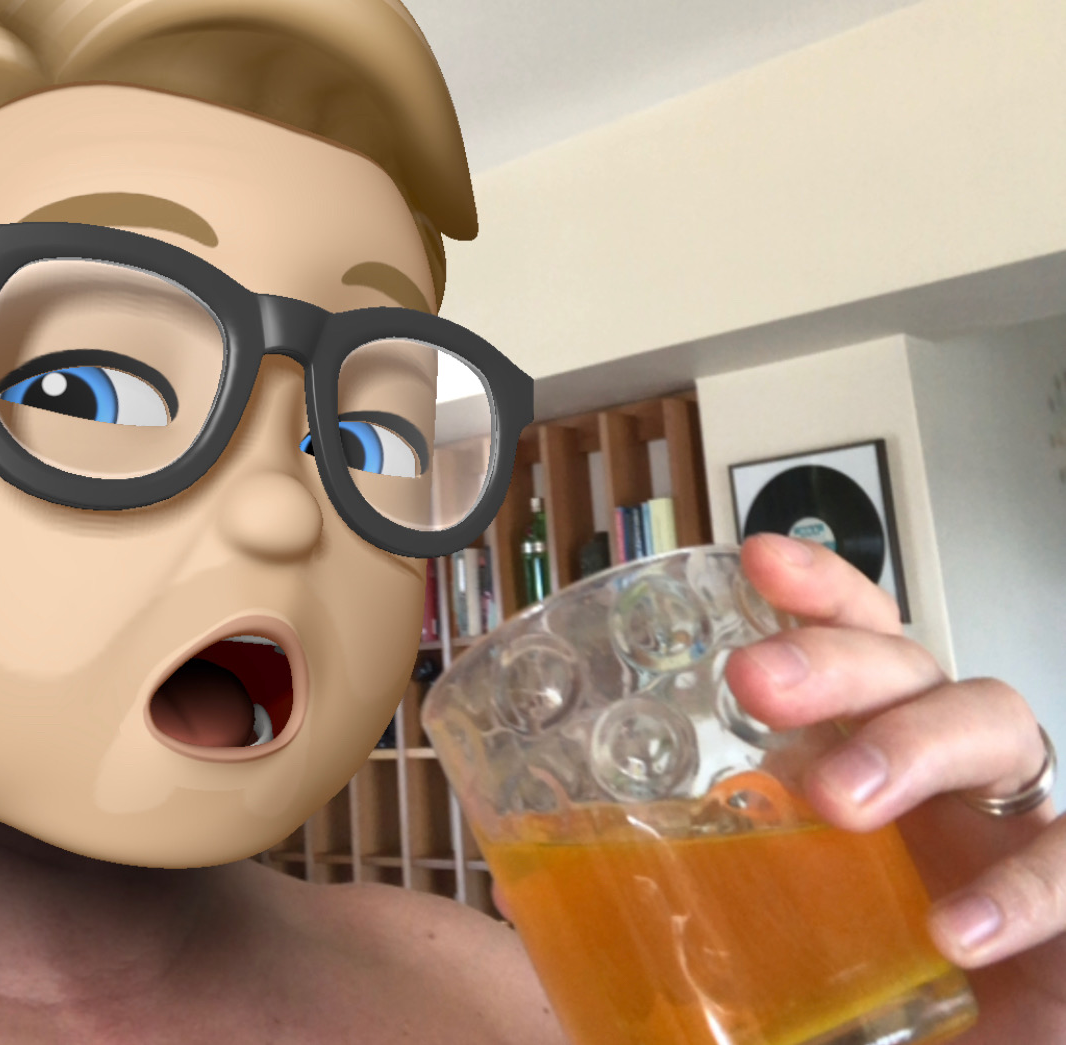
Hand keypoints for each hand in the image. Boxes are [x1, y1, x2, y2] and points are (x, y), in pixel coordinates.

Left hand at [726, 534, 1065, 1043]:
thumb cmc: (870, 969)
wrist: (975, 1041)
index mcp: (868, 746)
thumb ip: (690, 892)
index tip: (756, 561)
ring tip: (839, 800)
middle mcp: (942, 764)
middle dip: (834, 656)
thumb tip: (541, 900)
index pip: (852, 637)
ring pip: (993, 719)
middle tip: (756, 685)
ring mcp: (1011, 818)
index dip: (816, 589)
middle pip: (905, 662)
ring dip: (913, 742)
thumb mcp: (771, 916)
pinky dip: (1024, 884)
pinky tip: (957, 928)